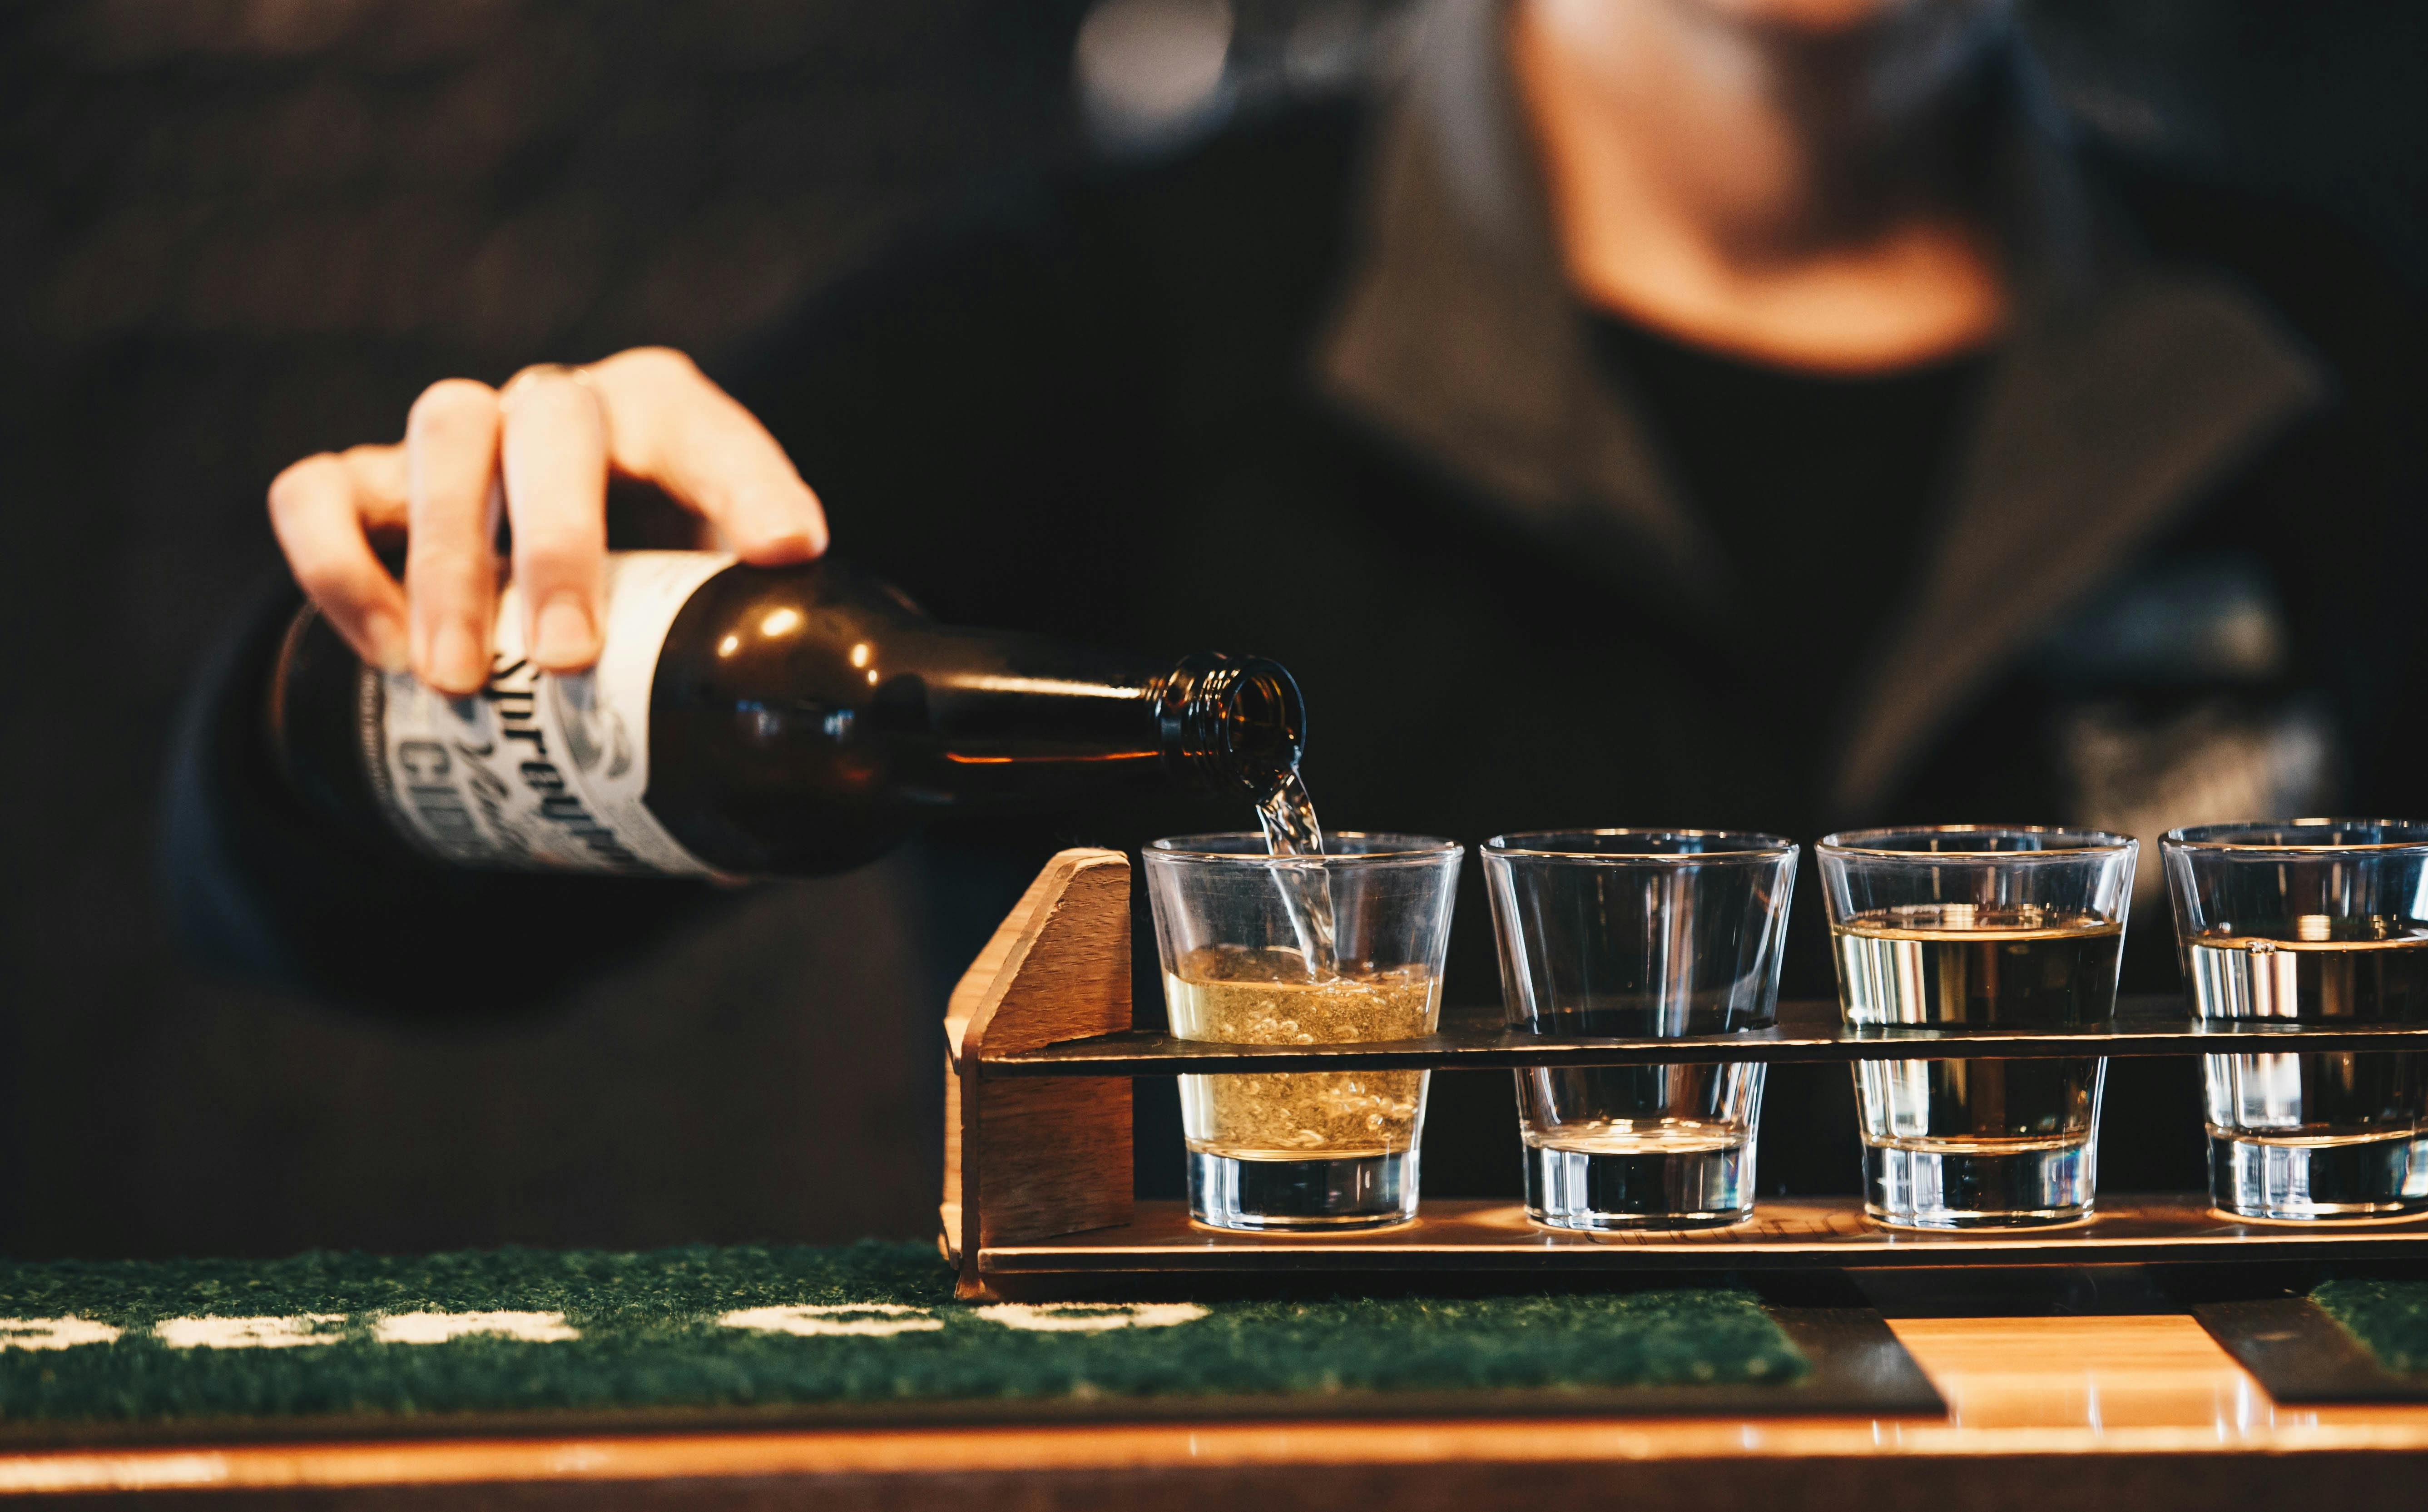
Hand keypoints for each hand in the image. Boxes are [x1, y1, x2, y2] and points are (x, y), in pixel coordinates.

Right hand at [267, 347, 826, 694]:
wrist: (528, 569)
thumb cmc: (641, 586)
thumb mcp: (699, 613)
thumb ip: (729, 680)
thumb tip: (744, 831)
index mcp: (665, 424)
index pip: (711, 432)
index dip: (752, 485)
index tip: (787, 551)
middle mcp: (562, 408)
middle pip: (553, 420)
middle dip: (559, 543)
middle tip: (567, 660)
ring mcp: (461, 434)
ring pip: (443, 434)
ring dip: (447, 560)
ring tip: (456, 681)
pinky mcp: (364, 479)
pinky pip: (319, 491)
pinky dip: (338, 567)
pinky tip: (385, 655)